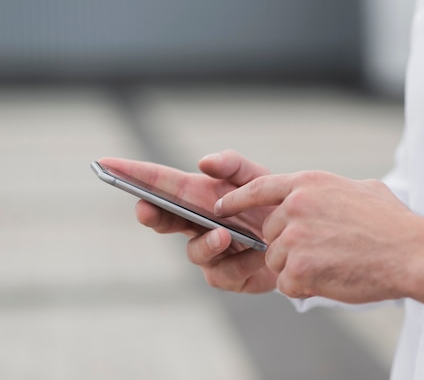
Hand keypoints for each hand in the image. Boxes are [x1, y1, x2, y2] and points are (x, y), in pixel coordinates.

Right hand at [98, 151, 277, 292]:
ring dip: (207, 243)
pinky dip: (241, 263)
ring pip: (194, 252)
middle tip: (146, 208)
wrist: (302, 237)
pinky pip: (223, 274)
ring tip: (225, 236)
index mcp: (201, 196)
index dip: (133, 175)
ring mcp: (210, 252)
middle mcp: (199, 224)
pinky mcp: (226, 276)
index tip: (106, 165)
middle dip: (152, 214)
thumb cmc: (273, 205)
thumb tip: (203, 162)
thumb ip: (234, 165)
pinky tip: (258, 254)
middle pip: (164, 220)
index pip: (161, 184)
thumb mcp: (258, 178)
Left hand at [214, 171, 423, 302]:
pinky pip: (287, 283)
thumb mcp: (360, 189)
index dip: (237, 200)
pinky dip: (305, 286)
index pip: (258, 189)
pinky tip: (333, 276)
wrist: (411, 252)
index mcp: (307, 184)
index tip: (221, 209)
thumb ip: (330, 191)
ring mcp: (295, 237)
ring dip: (299, 267)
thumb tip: (325, 197)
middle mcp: (295, 206)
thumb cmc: (392, 223)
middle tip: (323, 251)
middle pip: (270, 234)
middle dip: (288, 246)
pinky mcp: (299, 268)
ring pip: (277, 260)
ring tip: (333, 263)